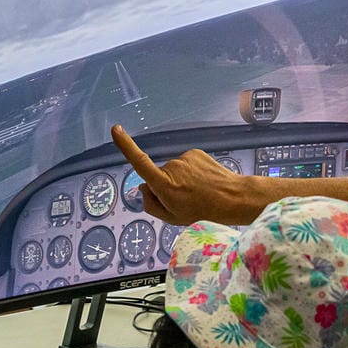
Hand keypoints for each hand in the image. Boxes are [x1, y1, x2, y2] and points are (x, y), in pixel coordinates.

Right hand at [111, 124, 251, 225]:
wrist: (231, 198)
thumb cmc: (201, 211)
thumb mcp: (171, 217)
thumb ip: (151, 204)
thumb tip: (144, 188)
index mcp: (163, 184)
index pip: (139, 162)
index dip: (126, 146)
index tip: (116, 130)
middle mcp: (172, 166)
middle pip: (159, 175)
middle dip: (166, 185)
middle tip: (185, 200)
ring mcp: (184, 157)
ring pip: (174, 170)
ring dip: (181, 179)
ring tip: (197, 192)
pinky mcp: (195, 152)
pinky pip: (186, 164)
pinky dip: (191, 172)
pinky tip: (202, 182)